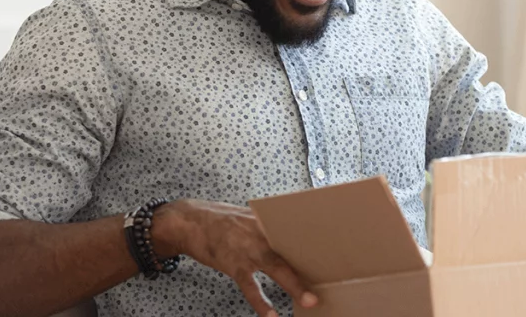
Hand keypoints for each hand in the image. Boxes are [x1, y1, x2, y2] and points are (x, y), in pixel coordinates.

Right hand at [151, 200, 317, 316]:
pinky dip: (261, 302)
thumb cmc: (222, 221)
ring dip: (293, 284)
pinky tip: (272, 316)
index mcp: (268, 219)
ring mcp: (247, 248)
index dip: (317, 237)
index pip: (298, 227)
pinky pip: (250, 286)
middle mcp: (261, 231)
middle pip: (292, 246)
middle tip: (331, 275)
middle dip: (312, 261)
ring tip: (309, 300)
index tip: (337, 246)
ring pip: (276, 267)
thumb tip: (291, 244)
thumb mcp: (249, 218)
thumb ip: (270, 229)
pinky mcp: (233, 264)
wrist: (188, 221)